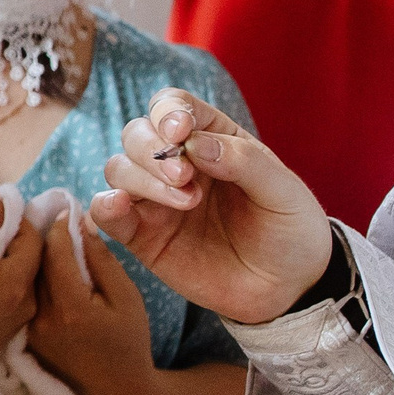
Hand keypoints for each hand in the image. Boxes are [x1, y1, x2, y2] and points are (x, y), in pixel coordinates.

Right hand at [0, 188, 43, 361]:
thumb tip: (2, 197)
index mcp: (17, 283)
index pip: (34, 238)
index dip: (18, 220)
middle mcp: (30, 302)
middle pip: (35, 258)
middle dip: (16, 239)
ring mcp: (24, 318)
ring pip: (29, 275)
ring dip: (13, 260)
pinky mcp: (14, 328)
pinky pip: (21, 292)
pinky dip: (10, 278)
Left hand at [27, 207, 157, 394]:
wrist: (116, 392)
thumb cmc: (129, 343)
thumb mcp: (126, 298)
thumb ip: (103, 260)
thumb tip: (82, 224)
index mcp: (71, 306)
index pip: (56, 251)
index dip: (60, 226)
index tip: (66, 210)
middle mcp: (43, 318)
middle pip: (35, 263)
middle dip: (42, 237)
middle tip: (50, 215)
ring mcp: (30, 330)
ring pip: (26, 279)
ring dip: (33, 256)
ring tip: (44, 237)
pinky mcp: (25, 338)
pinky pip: (24, 298)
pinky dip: (30, 279)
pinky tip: (39, 268)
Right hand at [89, 88, 330, 325]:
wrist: (289, 288)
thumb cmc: (290, 230)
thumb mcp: (284, 192)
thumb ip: (244, 161)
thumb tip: (194, 143)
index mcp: (212, 139)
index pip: (172, 106)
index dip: (168, 112)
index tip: (180, 133)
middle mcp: (177, 163)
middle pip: (137, 133)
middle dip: (153, 150)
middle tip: (184, 176)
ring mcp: (156, 200)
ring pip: (118, 168)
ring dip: (141, 178)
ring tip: (186, 202)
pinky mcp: (143, 236)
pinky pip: (106, 213)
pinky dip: (103, 205)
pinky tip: (119, 207)